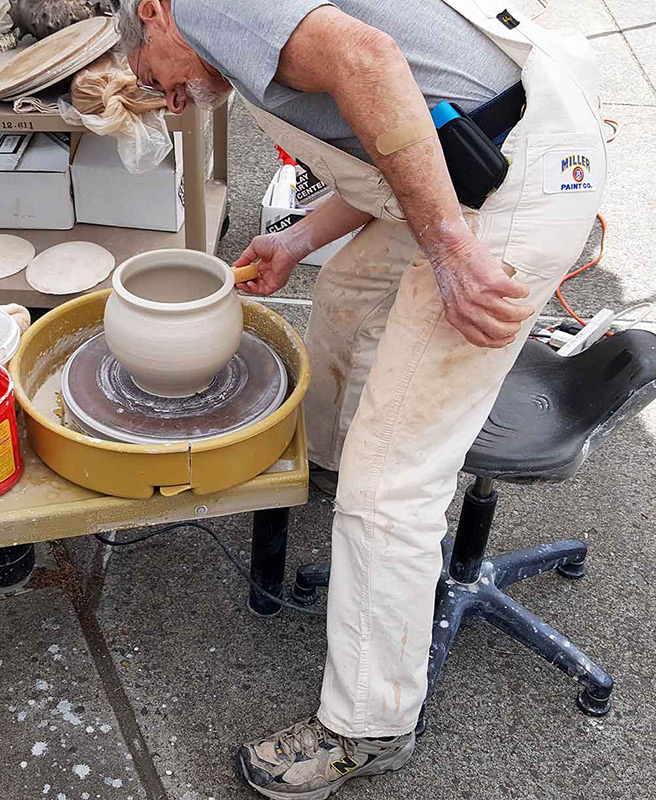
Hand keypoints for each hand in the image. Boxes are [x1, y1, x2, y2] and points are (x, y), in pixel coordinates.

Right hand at [233, 233, 304, 295]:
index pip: (250, 274)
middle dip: (242, 283)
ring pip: (257, 289)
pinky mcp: (276, 284)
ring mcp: (272, 279)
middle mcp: (267, 272)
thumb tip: (236, 264)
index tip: (235, 275)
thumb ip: (245, 257)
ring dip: (247, 287)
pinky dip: (255, 290)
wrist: (286, 245)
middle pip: (252, 282)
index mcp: (263, 264)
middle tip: (236, 280)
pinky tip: (249, 284)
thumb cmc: (276, 242)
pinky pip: (264, 291)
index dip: (242, 276)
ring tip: (241, 283)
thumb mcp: (254, 246)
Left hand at [431, 234, 533, 348]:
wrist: (449, 249)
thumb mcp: (453, 300)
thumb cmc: (451, 270)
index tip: (507, 337)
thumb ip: (465, 314)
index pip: (481, 340)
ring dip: (523, 313)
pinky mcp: (493, 282)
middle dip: (514, 329)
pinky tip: (522, 290)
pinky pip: (516, 293)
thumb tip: (486, 324)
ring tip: (526, 308)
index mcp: (457, 317)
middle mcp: (468, 310)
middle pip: (499, 331)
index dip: (498, 342)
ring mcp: (481, 297)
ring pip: (511, 315)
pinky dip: (523, 293)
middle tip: (519, 322)